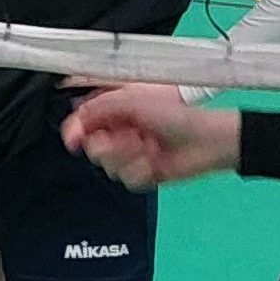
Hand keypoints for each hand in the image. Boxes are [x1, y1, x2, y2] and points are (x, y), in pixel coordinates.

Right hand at [61, 84, 241, 189]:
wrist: (205, 142)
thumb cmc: (176, 115)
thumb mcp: (133, 101)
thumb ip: (100, 108)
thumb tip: (74, 123)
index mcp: (116, 110)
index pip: (83, 122)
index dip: (76, 130)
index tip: (75, 139)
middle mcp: (120, 132)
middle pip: (93, 148)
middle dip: (111, 145)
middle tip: (132, 137)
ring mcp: (130, 154)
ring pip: (109, 166)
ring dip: (130, 158)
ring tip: (149, 147)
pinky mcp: (141, 173)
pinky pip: (127, 179)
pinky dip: (142, 170)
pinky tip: (155, 160)